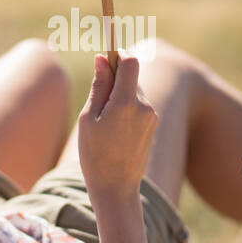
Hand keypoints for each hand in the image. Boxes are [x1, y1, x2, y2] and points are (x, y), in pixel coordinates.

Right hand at [77, 53, 157, 199]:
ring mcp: (151, 116)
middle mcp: (145, 107)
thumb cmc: (95, 155)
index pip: (130, 62)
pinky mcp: (153, 124)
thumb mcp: (88, 118)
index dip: (118, 53)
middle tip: (96, 93)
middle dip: (115, 76)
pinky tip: (114, 127)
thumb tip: (102, 58)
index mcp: (126, 103)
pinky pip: (139, 104)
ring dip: (120, 93)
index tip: (106, 54)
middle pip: (132, 75)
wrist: (116, 189)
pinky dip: (126, 106)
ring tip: (103, 119)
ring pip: (135, 89)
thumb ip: (98, 86)